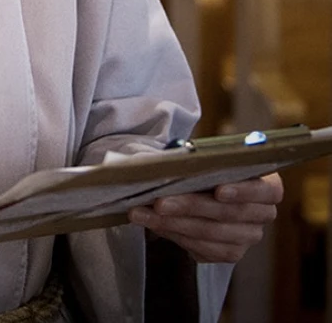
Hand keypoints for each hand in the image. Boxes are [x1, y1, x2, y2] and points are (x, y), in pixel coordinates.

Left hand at [128, 172, 283, 262]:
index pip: (268, 191)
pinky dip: (175, 235)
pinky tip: (154, 225)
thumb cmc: (204, 165)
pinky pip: (203, 249)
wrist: (200, 186)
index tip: (218, 190)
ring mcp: (248, 237)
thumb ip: (201, 159)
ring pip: (212, 234)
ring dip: (173, 224)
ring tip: (143, 214)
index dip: (244, 191)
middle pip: (230, 214)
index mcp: (267, 186)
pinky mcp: (230, 253)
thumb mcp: (208, 158)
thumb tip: (173, 161)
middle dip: (190, 206)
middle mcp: (263, 214)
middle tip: (159, 202)